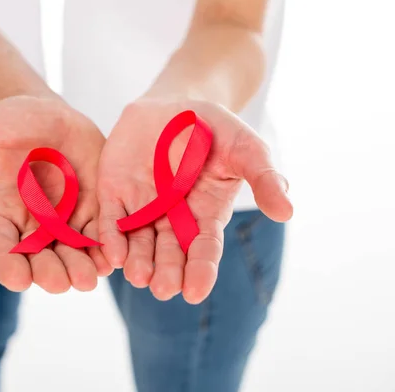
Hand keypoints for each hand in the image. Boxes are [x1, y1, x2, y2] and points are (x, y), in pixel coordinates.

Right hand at [0, 96, 110, 292]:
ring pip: (72, 255)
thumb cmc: (3, 123)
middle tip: (62, 282)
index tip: (17, 278)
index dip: (8, 265)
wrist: (45, 115)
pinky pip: (99, 236)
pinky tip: (112, 257)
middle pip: (39, 260)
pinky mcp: (92, 212)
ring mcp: (63, 222)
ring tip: (89, 277)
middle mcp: (31, 227)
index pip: (0, 249)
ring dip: (81, 268)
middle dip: (50, 272)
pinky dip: (105, 248)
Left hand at [98, 98, 291, 303]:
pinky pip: (111, 219)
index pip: (204, 249)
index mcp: (205, 215)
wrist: (174, 104)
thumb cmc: (215, 130)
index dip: (200, 270)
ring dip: (137, 261)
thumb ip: (263, 178)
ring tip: (138, 277)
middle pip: (169, 253)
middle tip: (162, 290)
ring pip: (138, 242)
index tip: (195, 292)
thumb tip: (287, 211)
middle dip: (166, 272)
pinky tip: (112, 254)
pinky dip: (111, 237)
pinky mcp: (115, 192)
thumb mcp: (245, 148)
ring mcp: (141, 207)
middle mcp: (171, 218)